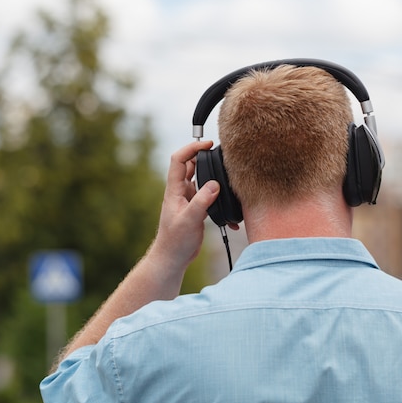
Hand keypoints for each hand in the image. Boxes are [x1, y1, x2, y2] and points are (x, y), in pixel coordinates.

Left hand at [147, 141, 220, 275]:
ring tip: (228, 176)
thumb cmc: (175, 241)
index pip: (179, 159)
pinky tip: (227, 207)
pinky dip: (218, 196)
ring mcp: (188, 199)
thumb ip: (201, 201)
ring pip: (201, 180)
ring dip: (213, 176)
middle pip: (191, 165)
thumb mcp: (189, 220)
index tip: (207, 144)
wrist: (173, 258)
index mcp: (174, 190)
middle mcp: (181, 192)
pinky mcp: (196, 208)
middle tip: (221, 156)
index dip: (191, 148)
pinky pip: (208, 195)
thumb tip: (215, 184)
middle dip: (205, 158)